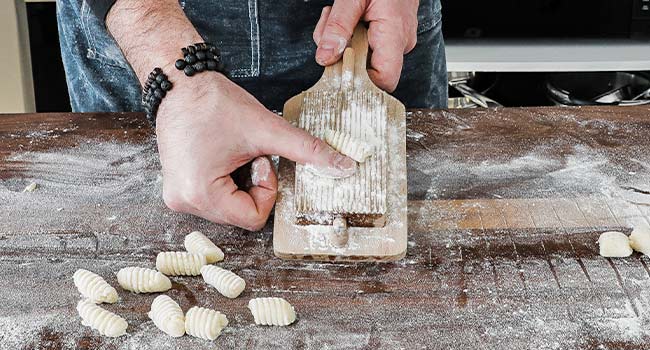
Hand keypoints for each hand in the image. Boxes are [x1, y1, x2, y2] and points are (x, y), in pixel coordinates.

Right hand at [157, 73, 355, 229]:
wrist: (179, 82)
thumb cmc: (213, 102)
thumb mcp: (266, 129)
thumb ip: (307, 150)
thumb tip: (343, 167)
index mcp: (200, 194)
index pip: (253, 218)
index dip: (266, 189)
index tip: (260, 159)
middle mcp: (184, 201)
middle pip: (241, 214)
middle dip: (253, 185)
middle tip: (247, 154)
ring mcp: (178, 196)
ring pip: (230, 207)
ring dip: (240, 183)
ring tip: (231, 152)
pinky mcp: (178, 187)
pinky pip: (215, 197)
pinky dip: (227, 180)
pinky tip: (221, 155)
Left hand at [312, 0, 418, 91]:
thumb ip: (337, 26)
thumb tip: (325, 57)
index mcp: (395, 34)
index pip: (385, 80)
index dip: (361, 83)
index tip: (337, 68)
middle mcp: (400, 42)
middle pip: (367, 70)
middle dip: (340, 54)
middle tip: (329, 30)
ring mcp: (395, 39)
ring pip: (361, 57)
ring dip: (340, 41)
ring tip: (336, 15)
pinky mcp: (387, 35)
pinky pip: (363, 45)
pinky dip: (347, 34)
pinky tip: (345, 17)